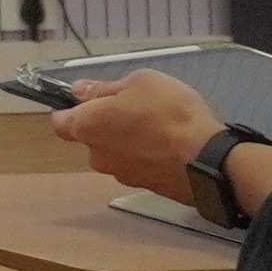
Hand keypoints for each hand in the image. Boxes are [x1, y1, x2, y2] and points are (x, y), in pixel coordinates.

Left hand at [46, 67, 218, 184]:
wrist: (210, 160)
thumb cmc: (169, 113)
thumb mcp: (139, 82)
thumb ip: (104, 88)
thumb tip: (80, 92)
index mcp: (87, 128)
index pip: (61, 122)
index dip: (70, 109)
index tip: (87, 98)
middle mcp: (98, 157)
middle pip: (92, 138)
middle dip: (106, 124)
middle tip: (134, 107)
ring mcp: (123, 176)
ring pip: (117, 153)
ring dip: (129, 140)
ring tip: (158, 126)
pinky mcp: (149, 188)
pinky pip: (140, 166)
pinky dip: (148, 156)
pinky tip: (170, 145)